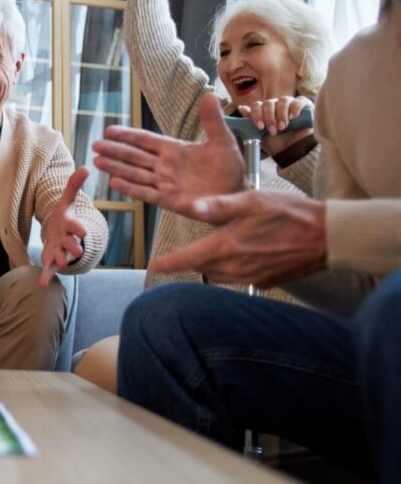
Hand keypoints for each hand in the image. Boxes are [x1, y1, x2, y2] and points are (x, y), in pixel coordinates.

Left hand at [38, 166, 90, 285]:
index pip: (77, 227)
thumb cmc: (64, 218)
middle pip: (71, 244)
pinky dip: (46, 277)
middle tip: (77, 250)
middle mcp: (67, 241)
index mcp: (71, 227)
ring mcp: (60, 252)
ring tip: (58, 263)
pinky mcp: (51, 261)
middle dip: (73, 247)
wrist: (62, 238)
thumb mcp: (66, 201)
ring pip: (61, 257)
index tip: (84, 231)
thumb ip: (74, 185)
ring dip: (60, 260)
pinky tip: (41, 284)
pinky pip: (49, 270)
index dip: (80, 229)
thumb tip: (86, 166)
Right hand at [92, 93, 244, 218]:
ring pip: (135, 174)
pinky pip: (146, 193)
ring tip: (98, 162)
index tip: (109, 130)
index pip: (145, 140)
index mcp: (174, 149)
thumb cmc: (229, 168)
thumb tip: (209, 95)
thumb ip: (212, 121)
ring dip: (117, 168)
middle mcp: (165, 165)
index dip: (128, 135)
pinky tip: (115, 183)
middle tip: (95, 145)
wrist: (237, 195)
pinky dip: (130, 189)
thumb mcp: (223, 141)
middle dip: (115, 151)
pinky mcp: (168, 200)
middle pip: (135, 156)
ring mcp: (164, 183)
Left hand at [150, 191, 327, 287]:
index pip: (187, 259)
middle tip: (187, 250)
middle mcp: (236, 268)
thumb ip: (217, 206)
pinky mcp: (266, 282)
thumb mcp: (251, 201)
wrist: (329, 237)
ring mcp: (252, 278)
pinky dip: (232, 270)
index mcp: (227, 247)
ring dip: (211, 265)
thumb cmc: (291, 213)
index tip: (153, 265)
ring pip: (219, 275)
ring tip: (214, 249)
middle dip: (191, 260)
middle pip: (201, 268)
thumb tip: (188, 207)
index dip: (168, 262)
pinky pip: (239, 279)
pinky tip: (242, 254)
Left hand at [237, 96, 313, 156]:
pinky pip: (299, 101)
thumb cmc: (277, 143)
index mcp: (265, 111)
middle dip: (269, 117)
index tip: (260, 127)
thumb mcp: (261, 135)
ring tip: (283, 127)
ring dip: (281, 114)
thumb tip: (241, 108)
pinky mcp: (305, 106)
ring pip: (283, 101)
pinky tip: (293, 117)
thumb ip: (251, 122)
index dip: (256, 114)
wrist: (295, 151)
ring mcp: (290, 104)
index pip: (257, 105)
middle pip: (268, 103)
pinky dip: (295, 108)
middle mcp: (276, 105)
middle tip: (273, 130)